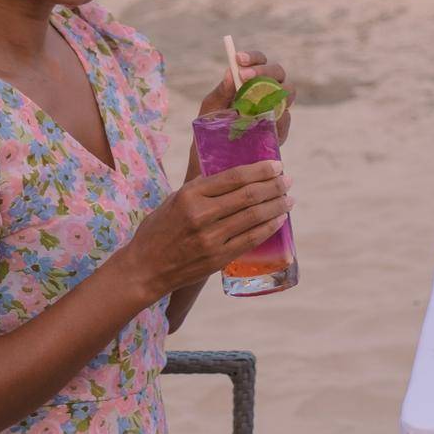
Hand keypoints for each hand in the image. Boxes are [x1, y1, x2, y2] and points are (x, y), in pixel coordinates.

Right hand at [120, 160, 293, 299]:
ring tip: (289, 198)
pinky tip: (279, 219)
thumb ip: (201, 187)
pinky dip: (269, 227)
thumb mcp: (174, 199)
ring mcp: (212, 239)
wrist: (145, 268)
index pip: (234, 177)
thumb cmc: (158, 230)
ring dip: (277, 205)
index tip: (276, 165)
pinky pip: (251, 239)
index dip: (260, 170)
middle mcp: (202, 215)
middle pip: (249, 195)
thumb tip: (233, 175)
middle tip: (287, 180)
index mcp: (190, 195)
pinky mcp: (219, 258)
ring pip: (254, 217)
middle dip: (274, 186)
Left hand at [198, 47, 295, 146]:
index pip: (259, 62)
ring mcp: (277, 110)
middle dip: (263, 70)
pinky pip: (285, 118)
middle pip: (278, 72)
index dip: (253, 58)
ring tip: (253, 97)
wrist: (214, 160)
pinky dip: (275, 115)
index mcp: (252, 81)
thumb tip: (230, 71)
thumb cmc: (211, 129)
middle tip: (243, 76)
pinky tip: (260, 119)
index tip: (238, 58)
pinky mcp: (280, 131)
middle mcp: (268, 92)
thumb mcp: (211, 109)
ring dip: (273, 90)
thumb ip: (221, 92)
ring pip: (287, 92)